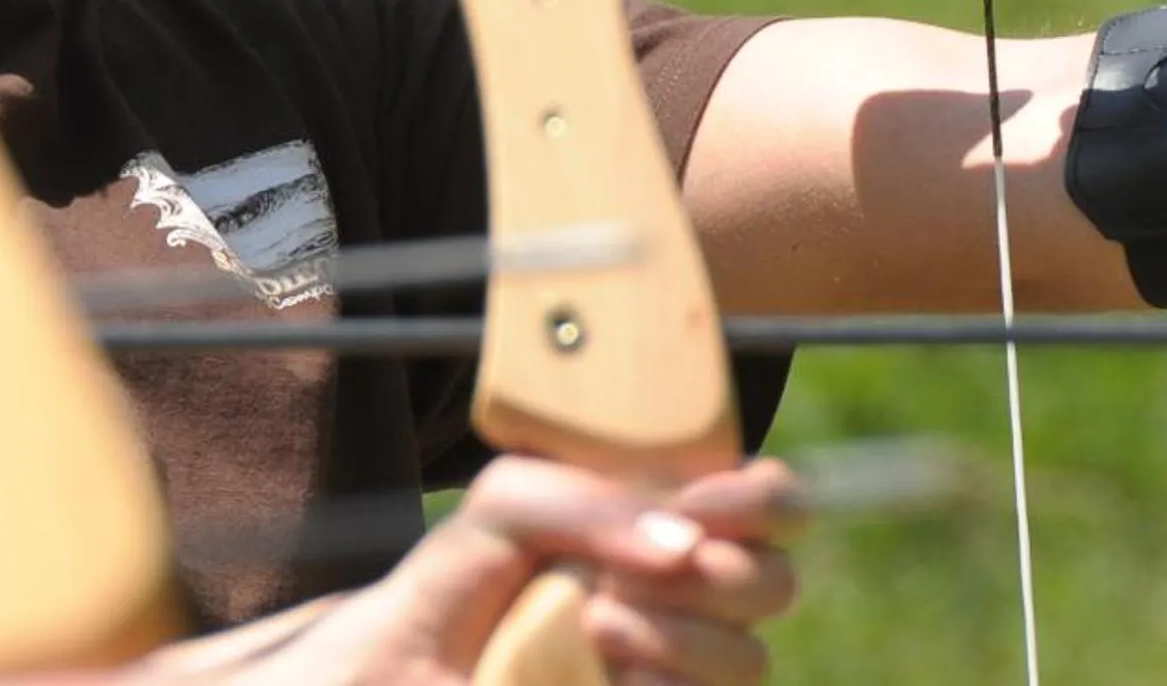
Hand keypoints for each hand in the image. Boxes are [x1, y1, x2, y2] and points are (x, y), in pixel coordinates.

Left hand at [202, 456, 803, 685]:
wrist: (390, 678)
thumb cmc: (448, 588)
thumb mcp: (506, 506)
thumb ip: (587, 498)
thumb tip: (682, 545)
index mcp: (666, 530)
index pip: (773, 504)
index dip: (762, 498)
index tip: (699, 504)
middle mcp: (683, 603)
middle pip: (776, 583)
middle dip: (718, 574)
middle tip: (629, 573)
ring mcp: (672, 674)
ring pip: (752, 661)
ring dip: (680, 634)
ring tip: (593, 625)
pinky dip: (668, 683)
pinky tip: (607, 673)